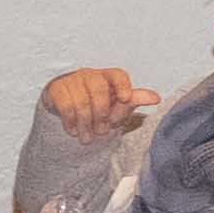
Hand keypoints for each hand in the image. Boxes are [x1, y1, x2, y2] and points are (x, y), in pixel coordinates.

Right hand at [39, 63, 153, 140]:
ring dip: (85, 123)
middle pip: (99, 90)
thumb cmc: (97, 104)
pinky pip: (65, 105)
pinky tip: (73, 131)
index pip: (117, 75)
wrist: (68, 105)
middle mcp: (90, 75)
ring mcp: (72, 80)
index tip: (124, 98)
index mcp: (108, 76)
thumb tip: (156, 98)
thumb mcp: (116, 105)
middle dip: (101, 114)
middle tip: (101, 132)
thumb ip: (134, 100)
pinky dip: (70, 121)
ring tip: (87, 138)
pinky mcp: (57, 89)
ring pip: (81, 101)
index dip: (122, 85)